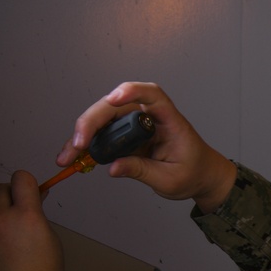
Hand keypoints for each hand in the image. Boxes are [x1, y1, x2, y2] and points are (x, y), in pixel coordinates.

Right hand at [58, 82, 236, 212]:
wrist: (201, 176)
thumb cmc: (193, 172)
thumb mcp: (170, 179)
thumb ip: (142, 171)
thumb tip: (114, 168)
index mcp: (170, 120)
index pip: (153, 95)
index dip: (132, 91)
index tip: (114, 98)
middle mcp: (150, 116)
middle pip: (117, 106)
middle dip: (93, 121)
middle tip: (79, 143)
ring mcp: (136, 124)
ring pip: (104, 117)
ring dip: (84, 133)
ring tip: (69, 155)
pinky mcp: (126, 135)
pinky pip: (104, 133)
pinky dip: (88, 143)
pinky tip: (74, 155)